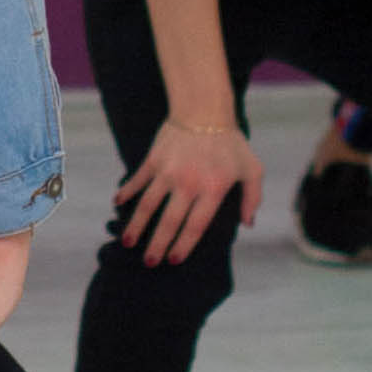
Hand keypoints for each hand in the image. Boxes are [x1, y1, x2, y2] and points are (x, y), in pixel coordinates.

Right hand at [116, 118, 261, 265]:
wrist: (204, 109)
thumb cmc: (230, 142)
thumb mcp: (252, 169)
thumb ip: (253, 198)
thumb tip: (248, 224)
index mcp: (213, 190)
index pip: (195, 226)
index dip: (184, 245)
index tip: (174, 260)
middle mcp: (188, 184)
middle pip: (169, 221)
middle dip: (157, 244)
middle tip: (149, 262)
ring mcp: (168, 172)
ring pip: (148, 205)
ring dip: (136, 225)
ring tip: (127, 241)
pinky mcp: (153, 160)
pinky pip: (137, 180)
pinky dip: (126, 192)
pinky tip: (118, 204)